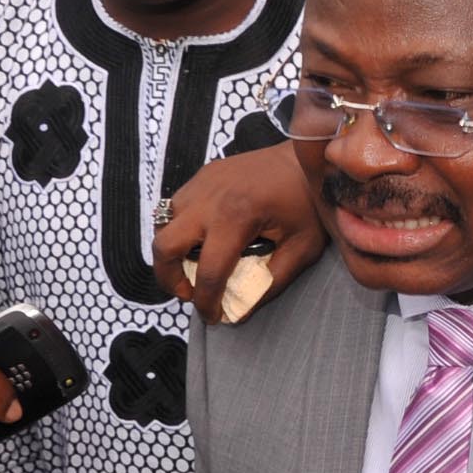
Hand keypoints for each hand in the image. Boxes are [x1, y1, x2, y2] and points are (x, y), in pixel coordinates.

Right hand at [152, 142, 326, 324]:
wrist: (308, 156)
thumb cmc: (310, 202)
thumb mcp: (302, 248)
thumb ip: (272, 282)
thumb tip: (240, 312)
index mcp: (237, 217)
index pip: (209, 272)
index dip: (206, 302)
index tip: (213, 316)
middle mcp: (209, 199)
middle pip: (164, 245)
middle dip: (168, 278)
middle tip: (189, 292)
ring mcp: (201, 183)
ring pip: (163, 224)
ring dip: (172, 251)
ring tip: (195, 266)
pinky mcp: (202, 175)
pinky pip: (176, 207)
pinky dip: (180, 228)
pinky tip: (204, 239)